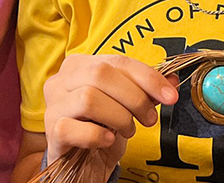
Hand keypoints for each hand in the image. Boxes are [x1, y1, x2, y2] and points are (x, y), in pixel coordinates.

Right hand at [43, 54, 177, 178]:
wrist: (81, 163)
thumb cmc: (101, 128)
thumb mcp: (125, 107)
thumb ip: (144, 92)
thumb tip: (171, 81)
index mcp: (79, 65)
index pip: (117, 61)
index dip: (147, 77)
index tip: (170, 96)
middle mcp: (61, 80)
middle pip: (101, 74)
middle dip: (134, 97)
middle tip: (149, 119)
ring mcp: (53, 105)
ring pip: (88, 98)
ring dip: (118, 117)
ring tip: (127, 130)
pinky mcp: (51, 131)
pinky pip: (74, 128)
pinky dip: (98, 135)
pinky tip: (108, 140)